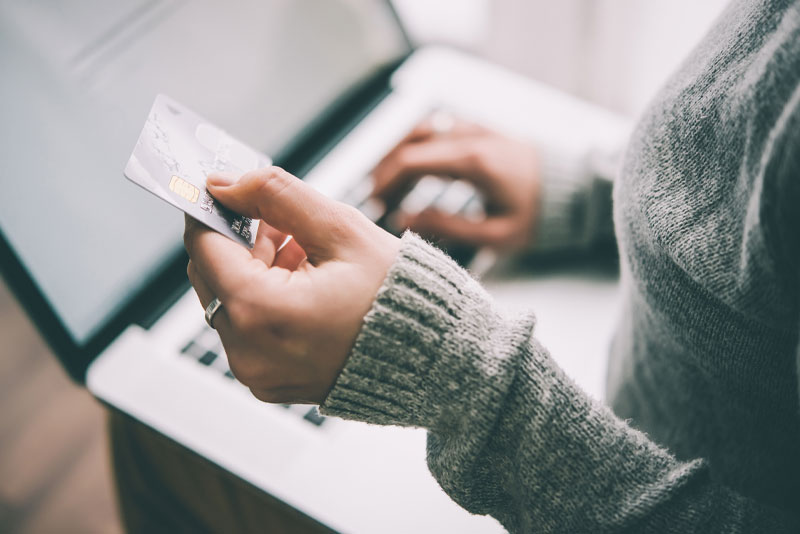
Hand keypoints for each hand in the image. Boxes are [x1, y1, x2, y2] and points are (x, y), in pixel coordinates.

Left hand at [183, 167, 400, 403]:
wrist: (433, 358)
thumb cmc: (399, 298)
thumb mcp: (341, 230)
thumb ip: (277, 195)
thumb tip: (226, 184)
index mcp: (260, 313)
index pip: (203, 245)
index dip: (211, 209)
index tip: (225, 190)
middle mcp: (247, 352)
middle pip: (211, 274)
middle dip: (240, 240)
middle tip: (282, 222)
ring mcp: (256, 373)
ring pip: (229, 300)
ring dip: (255, 269)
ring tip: (307, 256)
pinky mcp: (268, 381)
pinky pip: (247, 329)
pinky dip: (265, 300)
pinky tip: (307, 285)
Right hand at [372, 116, 540, 250]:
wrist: (575, 191)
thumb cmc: (539, 217)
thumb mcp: (495, 234)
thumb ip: (447, 226)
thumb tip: (403, 219)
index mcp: (473, 161)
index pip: (411, 161)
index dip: (385, 182)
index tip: (374, 205)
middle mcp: (470, 137)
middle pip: (409, 142)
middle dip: (385, 169)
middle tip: (375, 198)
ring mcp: (475, 129)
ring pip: (421, 130)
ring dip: (398, 154)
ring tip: (388, 184)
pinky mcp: (480, 131)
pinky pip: (438, 129)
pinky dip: (417, 146)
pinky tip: (413, 169)